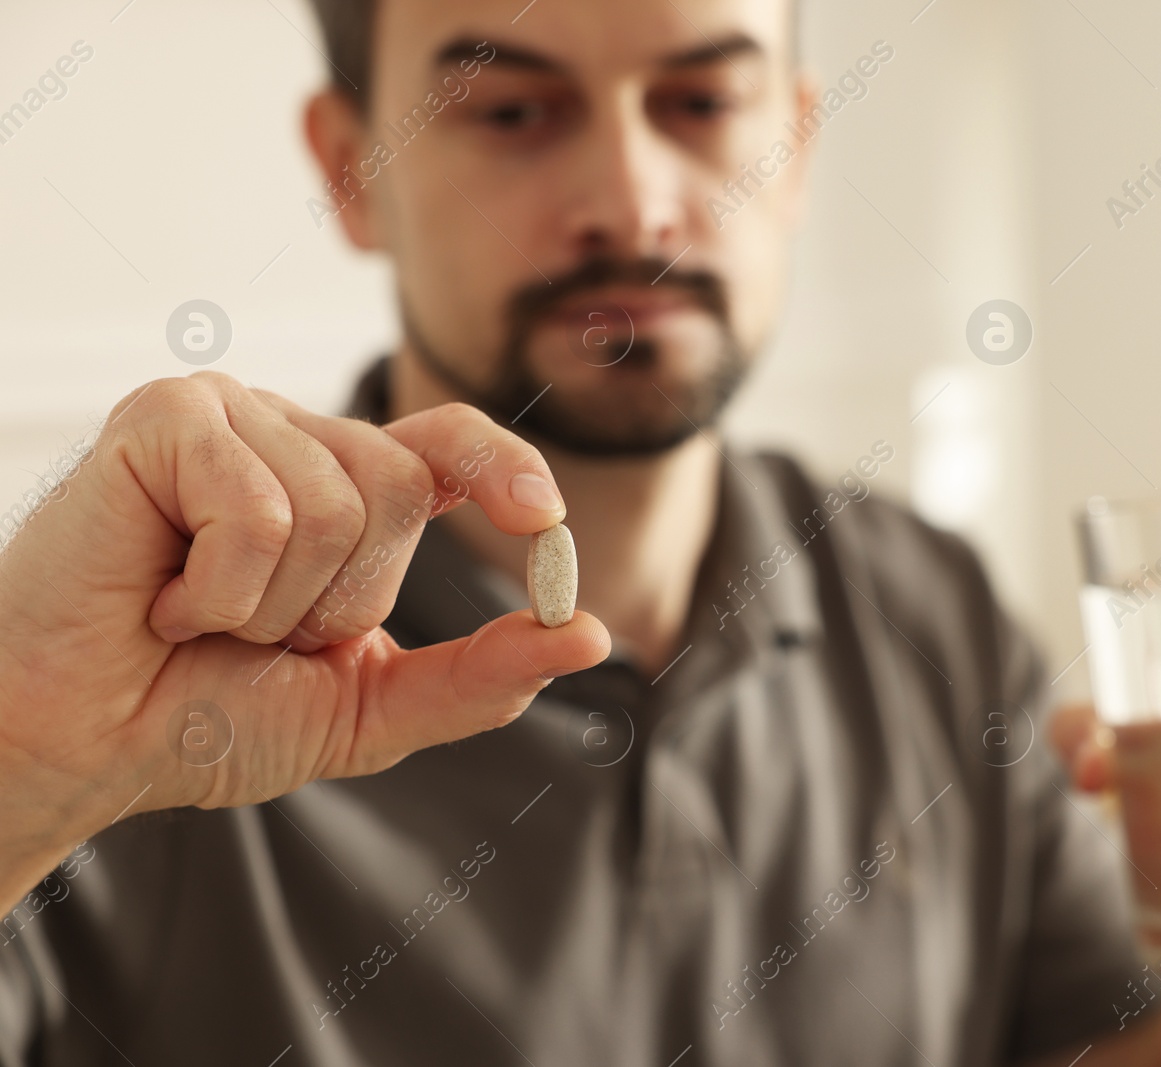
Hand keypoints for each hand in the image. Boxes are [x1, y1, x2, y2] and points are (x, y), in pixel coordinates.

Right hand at [0, 372, 608, 903]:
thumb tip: (591, 635)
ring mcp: (232, 415)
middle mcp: (294, 436)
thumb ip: (477, 677)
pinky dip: (222, 584)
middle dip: (339, 598)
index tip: (542, 519)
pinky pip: (263, 504)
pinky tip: (162, 592)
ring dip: (274, 602)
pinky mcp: (168, 416)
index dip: (506, 467)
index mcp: (345, 487)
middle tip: (247, 627)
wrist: (76, 745)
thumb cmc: (200, 716)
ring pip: (341, 500)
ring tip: (197, 611)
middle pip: (404, 488)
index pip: (453, 445)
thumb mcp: (364, 706)